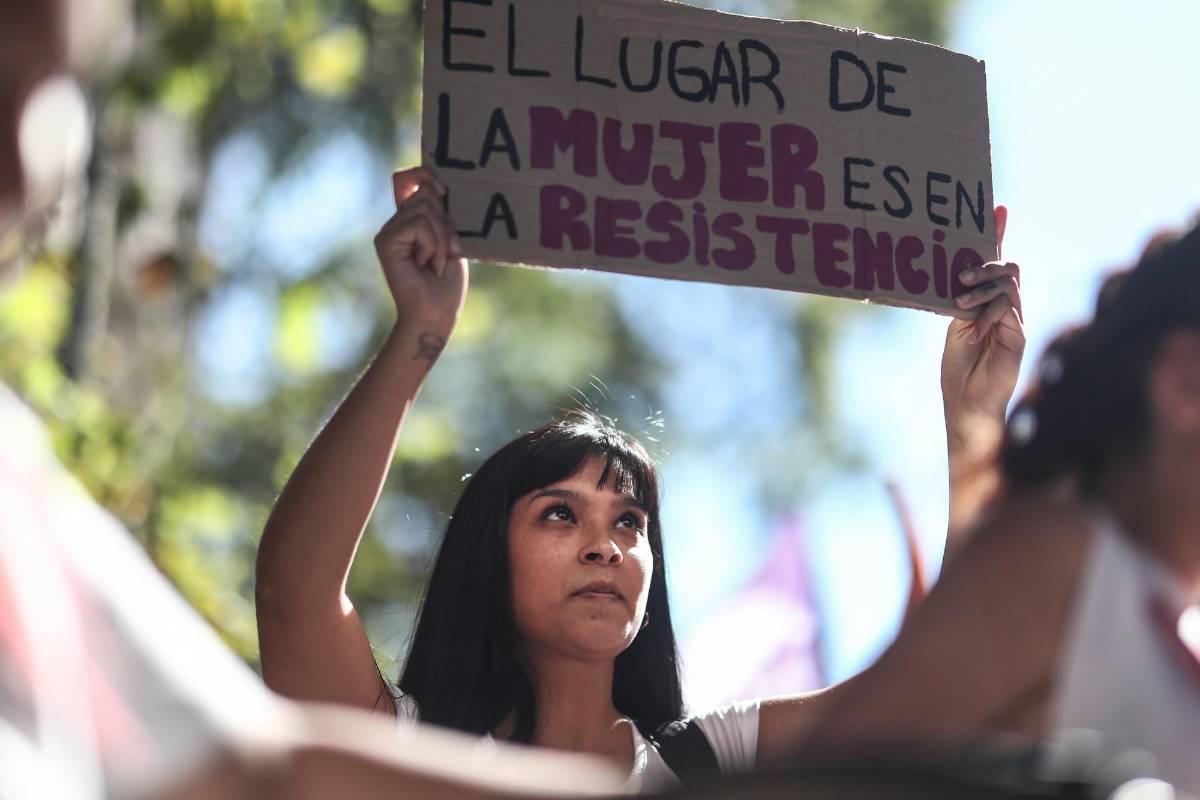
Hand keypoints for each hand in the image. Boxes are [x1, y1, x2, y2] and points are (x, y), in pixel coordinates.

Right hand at [374, 166, 468, 341]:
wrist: (435, 315)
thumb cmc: (446, 284)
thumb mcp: (450, 240)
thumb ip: (440, 214)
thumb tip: (433, 185)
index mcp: (411, 221)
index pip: (407, 179)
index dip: (423, 174)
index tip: (444, 191)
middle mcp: (396, 223)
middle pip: (425, 192)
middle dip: (445, 222)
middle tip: (445, 252)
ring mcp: (388, 231)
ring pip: (425, 209)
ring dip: (441, 238)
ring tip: (435, 262)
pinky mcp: (384, 241)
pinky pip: (418, 224)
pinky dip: (432, 244)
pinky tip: (425, 264)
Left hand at [941, 205, 1024, 436]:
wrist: (967, 406)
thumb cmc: (958, 371)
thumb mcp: (954, 327)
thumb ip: (960, 300)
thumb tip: (958, 273)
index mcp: (988, 303)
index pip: (996, 263)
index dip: (999, 234)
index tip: (999, 208)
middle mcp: (1006, 308)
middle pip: (1007, 267)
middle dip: (983, 265)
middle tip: (960, 279)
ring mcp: (1015, 321)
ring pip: (1009, 283)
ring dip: (982, 289)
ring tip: (960, 305)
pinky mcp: (1019, 336)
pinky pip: (1009, 308)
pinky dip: (989, 315)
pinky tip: (974, 333)